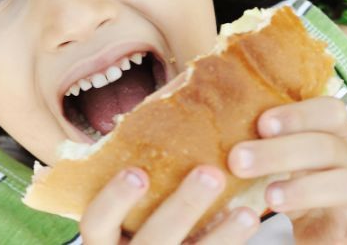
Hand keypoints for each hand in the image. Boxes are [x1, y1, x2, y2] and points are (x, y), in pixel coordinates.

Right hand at [79, 165, 259, 244]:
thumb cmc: (139, 229)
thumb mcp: (126, 218)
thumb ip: (135, 185)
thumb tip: (163, 115)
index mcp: (103, 241)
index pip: (96, 222)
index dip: (114, 198)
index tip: (137, 171)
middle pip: (152, 241)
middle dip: (183, 207)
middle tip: (210, 174)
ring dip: (221, 236)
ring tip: (248, 212)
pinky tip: (250, 222)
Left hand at [230, 97, 346, 243]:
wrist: (337, 230)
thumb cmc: (302, 185)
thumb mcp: (283, 161)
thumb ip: (259, 143)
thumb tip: (206, 126)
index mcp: (333, 134)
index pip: (329, 110)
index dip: (298, 114)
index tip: (261, 123)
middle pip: (327, 146)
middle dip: (281, 151)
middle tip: (238, 160)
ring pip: (346, 183)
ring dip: (304, 189)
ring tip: (269, 198)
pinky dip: (326, 228)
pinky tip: (291, 223)